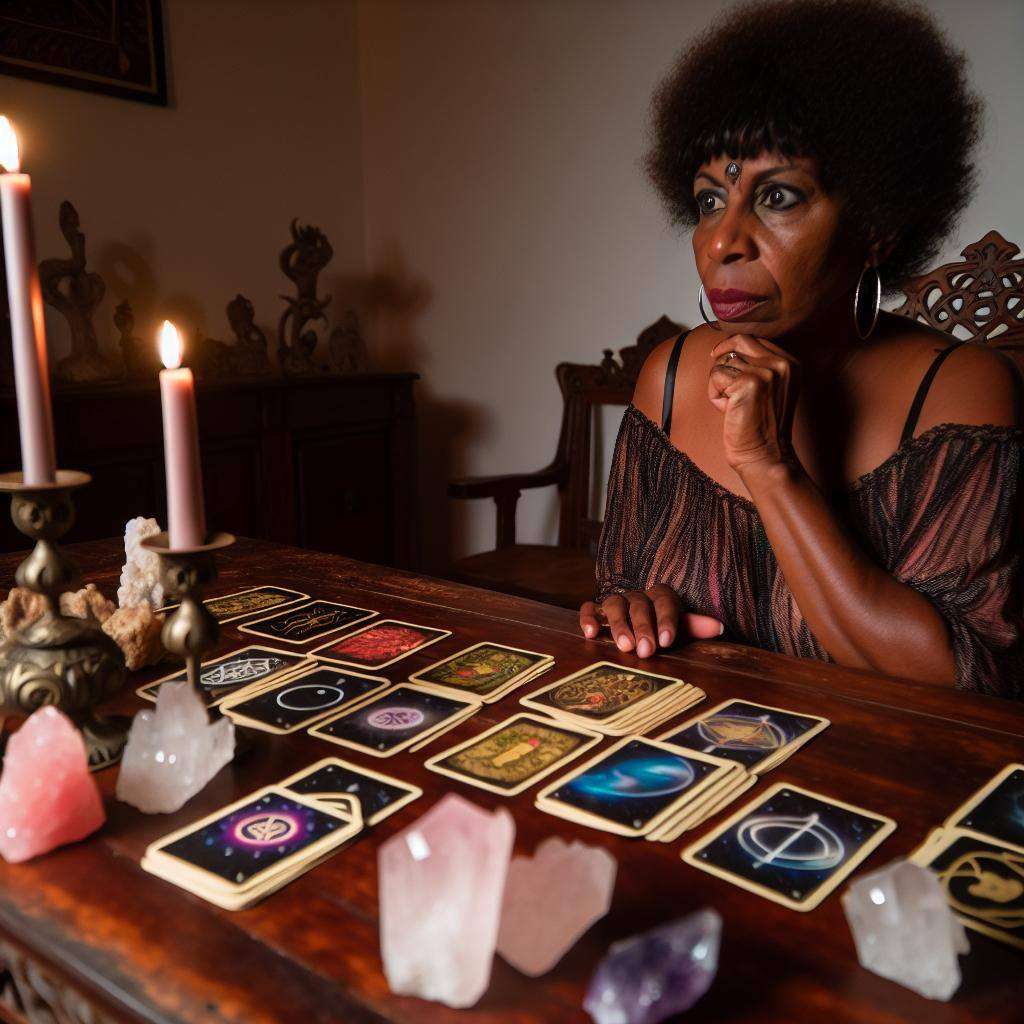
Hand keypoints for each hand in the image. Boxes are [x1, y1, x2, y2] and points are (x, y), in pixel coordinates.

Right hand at [579, 585, 723, 657]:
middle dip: (644, 628)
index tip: (667, 640)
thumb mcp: (680, 628)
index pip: (665, 603)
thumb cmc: (663, 627)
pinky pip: (589, 608)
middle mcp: (638, 596)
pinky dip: (588, 618)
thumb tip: (719, 628)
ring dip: (619, 625)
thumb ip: (695, 627)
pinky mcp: (597, 610)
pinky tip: (590, 634)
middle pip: (639, 606)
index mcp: (661, 596)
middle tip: (646, 650)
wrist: (642, 623)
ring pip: (615, 605)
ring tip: (624, 646)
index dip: (666, 620)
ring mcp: (617, 602)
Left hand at [707, 334, 798, 471]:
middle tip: (719, 379)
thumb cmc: (761, 426)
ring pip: (724, 361)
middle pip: (739, 341)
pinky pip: (716, 377)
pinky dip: (714, 395)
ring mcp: (766, 372)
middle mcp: (781, 364)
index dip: (732, 346)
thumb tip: (729, 349)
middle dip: (722, 357)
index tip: (719, 355)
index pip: (754, 339)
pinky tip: (727, 410)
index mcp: (790, 363)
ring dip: (719, 384)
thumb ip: (759, 367)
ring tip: (731, 405)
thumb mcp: (771, 390)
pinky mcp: (748, 383)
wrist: (764, 455)